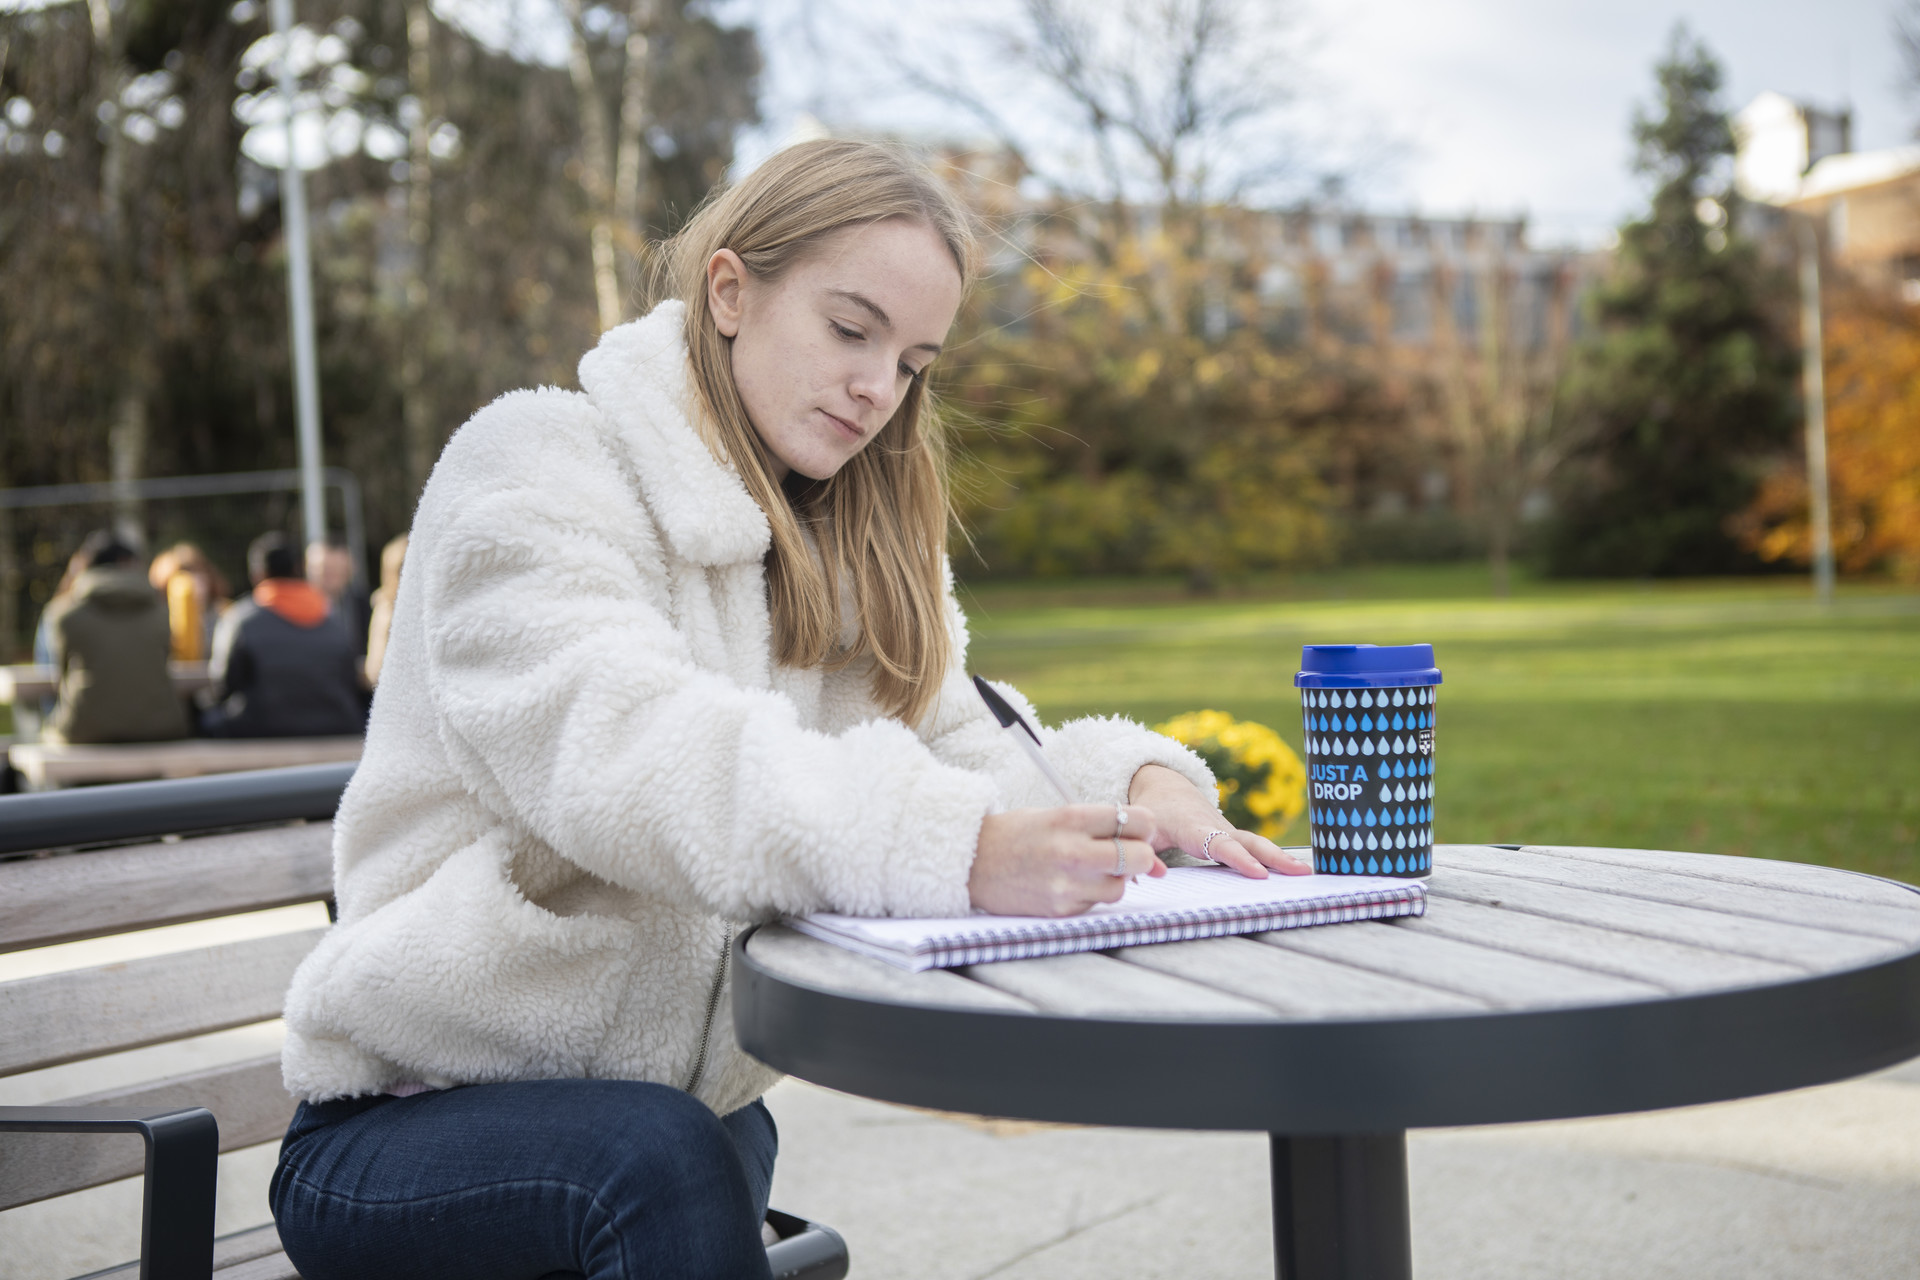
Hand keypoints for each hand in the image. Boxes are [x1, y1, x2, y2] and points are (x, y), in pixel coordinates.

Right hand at [969, 804, 1165, 916]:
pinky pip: (1097, 904)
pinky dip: (1092, 894)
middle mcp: (1071, 851)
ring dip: (1114, 878)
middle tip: (1125, 853)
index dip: (1144, 826)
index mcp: (1070, 818)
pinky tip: (1068, 882)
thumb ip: (1103, 831)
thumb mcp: (1057, 817)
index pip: (1138, 820)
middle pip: (1140, 857)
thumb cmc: (1017, 835)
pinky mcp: (1061, 910)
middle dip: (1141, 856)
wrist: (970, 863)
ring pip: (1121, 886)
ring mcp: (1067, 885)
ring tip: (1086, 867)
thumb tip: (1158, 863)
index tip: (1135, 830)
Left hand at [1128, 763, 1310, 878]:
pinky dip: (1276, 858)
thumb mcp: (1142, 829)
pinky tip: (1295, 872)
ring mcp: (1227, 830)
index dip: (1239, 859)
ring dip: (1282, 857)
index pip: (1219, 845)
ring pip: (1257, 843)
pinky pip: (1256, 847)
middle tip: (1301, 872)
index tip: (1259, 874)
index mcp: (1192, 826)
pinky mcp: (1233, 836)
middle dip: (1275, 857)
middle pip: (1249, 841)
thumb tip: (1149, 876)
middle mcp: (1215, 826)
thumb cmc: (1152, 812)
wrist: (1166, 788)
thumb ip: (1143, 853)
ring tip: (1308, 873)